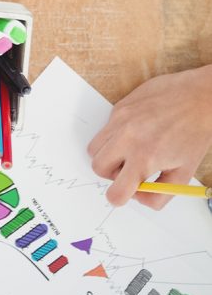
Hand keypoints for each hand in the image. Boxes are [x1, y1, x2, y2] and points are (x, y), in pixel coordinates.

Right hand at [88, 66, 211, 208]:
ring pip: (94, 147)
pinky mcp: (119, 107)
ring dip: (108, 154)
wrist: (199, 97)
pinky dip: (115, 135)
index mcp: (145, 158)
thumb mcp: (184, 172)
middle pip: (97, 168)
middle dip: (110, 173)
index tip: (125, 192)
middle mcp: (127, 138)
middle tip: (128, 169)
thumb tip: (139, 197)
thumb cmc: (195, 132)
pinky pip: (105, 129)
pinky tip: (137, 130)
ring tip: (129, 149)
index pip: (116, 192)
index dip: (119, 197)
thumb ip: (160, 193)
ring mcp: (120, 120)